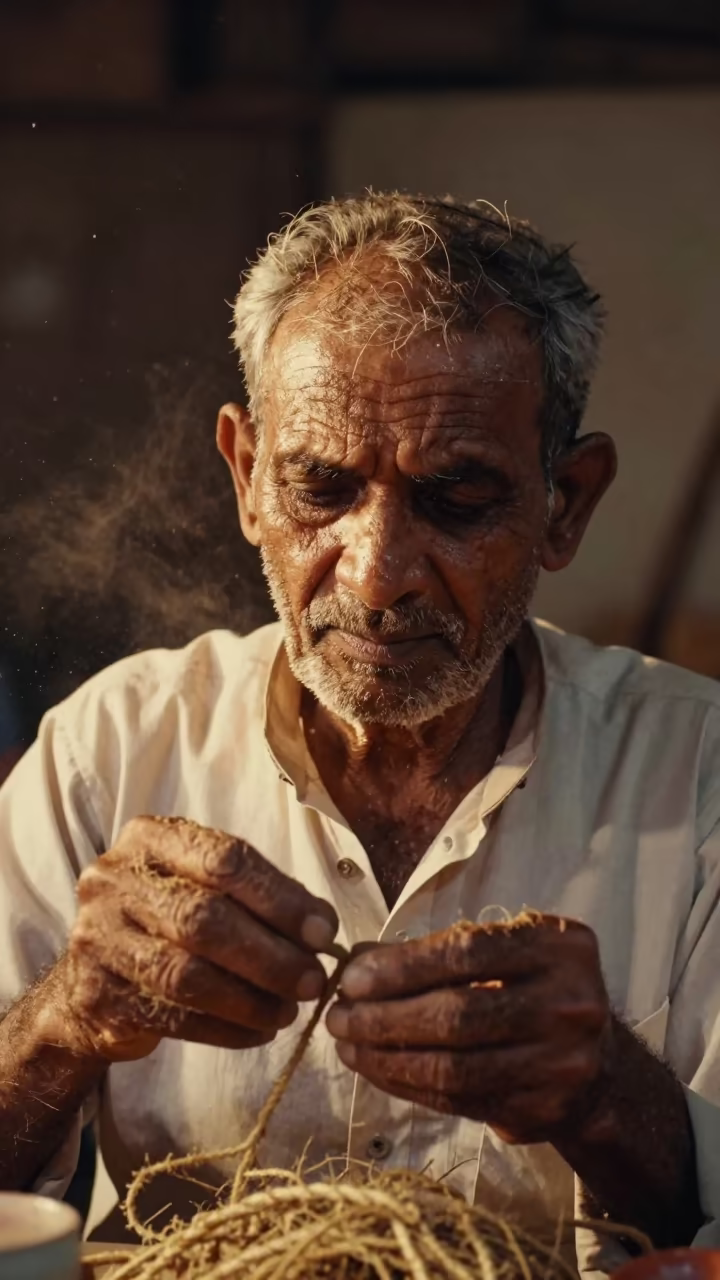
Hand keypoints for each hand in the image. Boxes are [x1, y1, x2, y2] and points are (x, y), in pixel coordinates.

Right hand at [54, 816, 337, 1061]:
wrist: (94, 975)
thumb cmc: (168, 920)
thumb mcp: (205, 887)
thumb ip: (260, 897)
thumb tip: (322, 928)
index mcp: (150, 839)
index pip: (224, 860)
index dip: (281, 898)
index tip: (324, 931)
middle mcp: (114, 880)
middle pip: (203, 919)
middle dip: (270, 955)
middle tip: (312, 981)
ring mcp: (97, 937)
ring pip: (186, 974)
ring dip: (250, 999)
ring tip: (288, 1011)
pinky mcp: (95, 994)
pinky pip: (171, 1019)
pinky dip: (225, 1030)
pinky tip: (257, 1033)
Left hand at [326, 914, 611, 1143]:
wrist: (597, 1063)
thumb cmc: (531, 990)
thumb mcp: (504, 952)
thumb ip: (438, 953)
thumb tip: (357, 960)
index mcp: (560, 947)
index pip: (468, 953)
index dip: (403, 967)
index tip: (353, 978)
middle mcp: (570, 1004)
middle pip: (459, 1015)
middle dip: (385, 1018)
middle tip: (339, 1017)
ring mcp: (561, 1062)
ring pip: (455, 1067)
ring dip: (388, 1059)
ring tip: (348, 1046)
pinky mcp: (543, 1109)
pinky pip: (460, 1101)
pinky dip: (409, 1086)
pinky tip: (377, 1070)